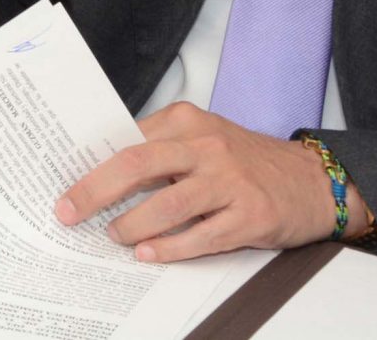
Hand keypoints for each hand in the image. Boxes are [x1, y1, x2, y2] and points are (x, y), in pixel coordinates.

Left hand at [55, 104, 350, 261]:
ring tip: (113, 236)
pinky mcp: (250, 216)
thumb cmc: (245, 160)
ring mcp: (230, 181)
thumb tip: (101, 170)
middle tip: (69, 212)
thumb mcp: (202, 137)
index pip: (126, 139)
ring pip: (167, 205)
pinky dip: (169, 248)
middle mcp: (206, 146)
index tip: (64, 183)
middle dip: (95, 190)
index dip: (92, 164)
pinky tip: (148, 254)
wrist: (312, 180)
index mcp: (187, 121)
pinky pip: (201, 236)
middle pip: (137, 164)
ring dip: (132, 225)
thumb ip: (159, 147)